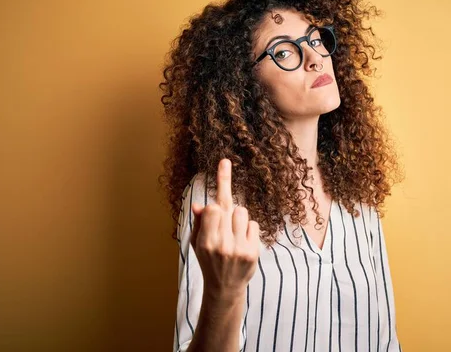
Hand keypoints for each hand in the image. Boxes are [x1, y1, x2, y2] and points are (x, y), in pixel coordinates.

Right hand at [190, 158, 259, 301]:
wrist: (224, 288)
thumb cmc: (209, 261)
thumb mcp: (197, 243)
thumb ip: (199, 222)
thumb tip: (199, 204)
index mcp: (205, 241)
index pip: (214, 207)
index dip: (217, 193)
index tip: (225, 163)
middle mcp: (221, 245)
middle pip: (230, 207)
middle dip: (227, 211)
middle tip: (225, 224)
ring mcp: (238, 249)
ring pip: (243, 213)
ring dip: (239, 218)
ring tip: (233, 233)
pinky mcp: (252, 252)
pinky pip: (254, 225)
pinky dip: (249, 229)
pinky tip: (243, 242)